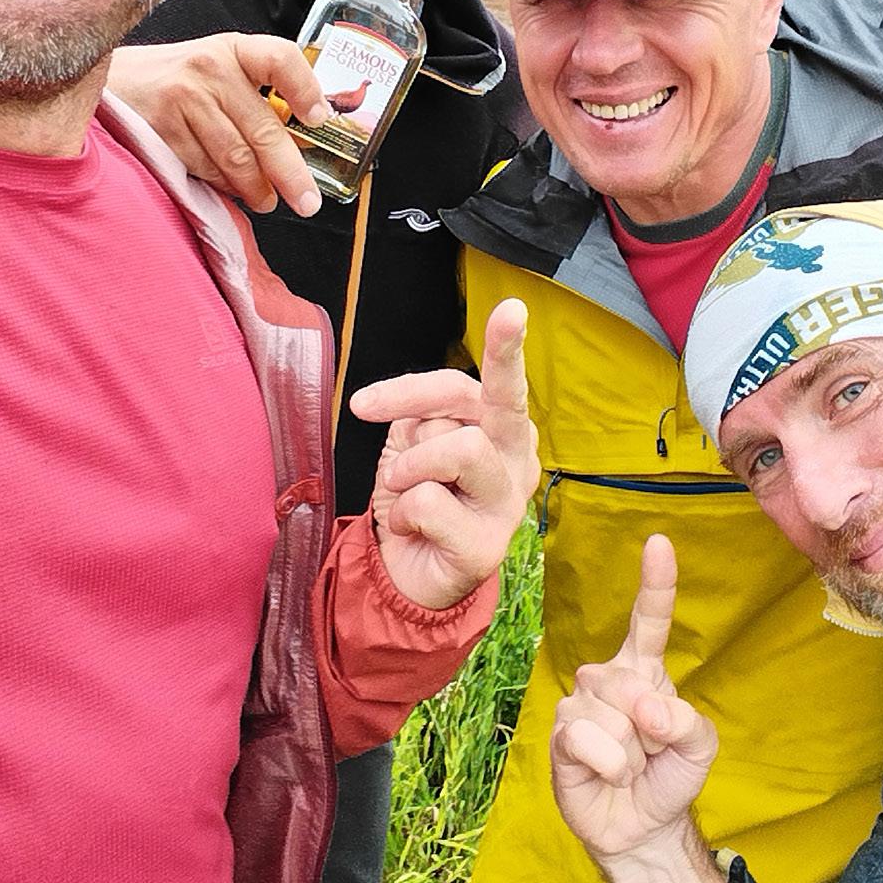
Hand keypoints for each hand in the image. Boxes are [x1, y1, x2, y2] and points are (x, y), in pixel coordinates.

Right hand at [103, 34, 327, 215]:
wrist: (114, 82)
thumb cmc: (178, 79)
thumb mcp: (221, 68)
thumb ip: (256, 96)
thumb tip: (299, 144)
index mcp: (234, 49)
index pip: (280, 59)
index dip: (305, 90)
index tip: (319, 120)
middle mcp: (210, 69)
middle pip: (264, 129)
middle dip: (290, 173)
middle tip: (306, 200)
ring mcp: (183, 99)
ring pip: (236, 158)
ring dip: (256, 188)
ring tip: (266, 199)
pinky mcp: (162, 130)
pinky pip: (206, 169)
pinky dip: (223, 186)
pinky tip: (230, 188)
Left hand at [348, 298, 538, 610]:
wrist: (410, 574)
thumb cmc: (418, 497)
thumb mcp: (414, 443)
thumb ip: (424, 415)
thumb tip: (413, 415)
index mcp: (506, 429)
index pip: (500, 380)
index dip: (504, 344)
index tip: (512, 308)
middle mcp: (519, 460)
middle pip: (495, 401)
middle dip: (432, 394)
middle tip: (363, 407)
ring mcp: (509, 504)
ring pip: (459, 449)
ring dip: (408, 466)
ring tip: (400, 488)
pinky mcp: (488, 545)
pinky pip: (429, 501)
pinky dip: (402, 511)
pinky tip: (411, 527)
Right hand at [551, 536, 717, 864]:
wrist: (642, 827)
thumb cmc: (669, 777)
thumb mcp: (699, 746)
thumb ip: (686, 721)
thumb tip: (646, 712)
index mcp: (645, 670)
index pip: (649, 620)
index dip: (655, 582)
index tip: (659, 542)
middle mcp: (608, 679)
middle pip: (629, 682)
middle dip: (650, 725)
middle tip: (651, 752)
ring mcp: (580, 704)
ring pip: (610, 715)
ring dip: (631, 753)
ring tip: (629, 767)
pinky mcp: (561, 736)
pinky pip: (587, 738)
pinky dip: (609, 764)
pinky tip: (607, 775)